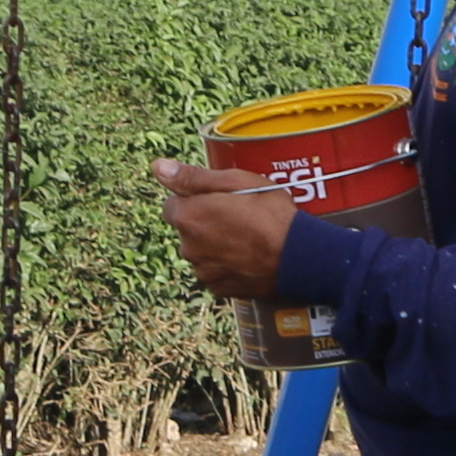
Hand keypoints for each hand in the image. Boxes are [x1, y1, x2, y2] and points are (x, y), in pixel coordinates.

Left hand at [151, 159, 298, 298]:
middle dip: (205, 223)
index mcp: (189, 217)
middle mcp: (188, 246)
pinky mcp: (218, 288)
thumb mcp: (236, 182)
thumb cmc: (271, 214)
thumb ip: (193, 176)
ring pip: (201, 252)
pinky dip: (225, 265)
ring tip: (246, 238)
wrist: (297, 257)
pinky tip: (248, 257)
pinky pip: (214, 271)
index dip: (196, 200)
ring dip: (214, 245)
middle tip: (238, 217)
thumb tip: (158, 167)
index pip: (173, 204)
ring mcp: (202, 270)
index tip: (219, 200)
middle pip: (187, 230)